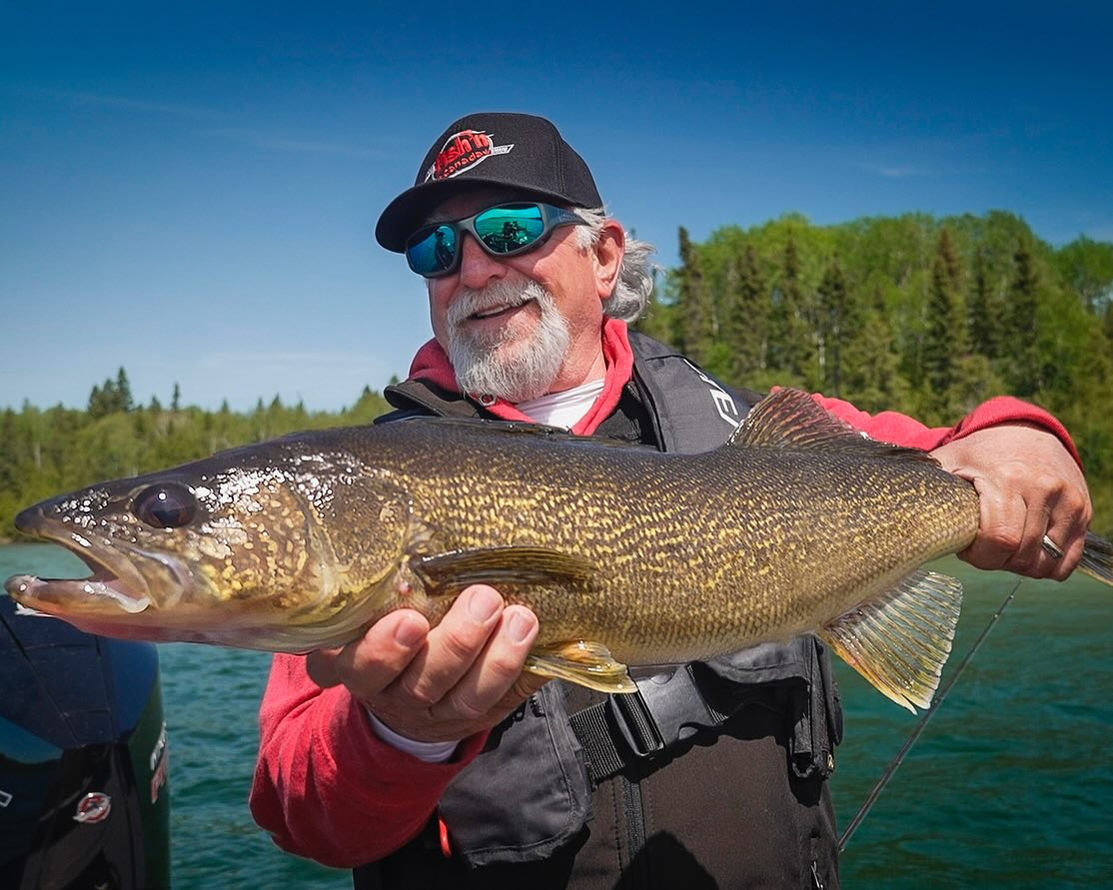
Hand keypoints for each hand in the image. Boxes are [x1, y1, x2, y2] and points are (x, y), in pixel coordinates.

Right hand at [305, 585, 546, 742]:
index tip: (411, 619)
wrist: (401, 696)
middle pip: (421, 681)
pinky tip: (549, 646)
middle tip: (484, 600)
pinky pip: (504, 703)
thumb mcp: (369, 610)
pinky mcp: (475, 718)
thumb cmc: (387, 629)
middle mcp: (394, 694)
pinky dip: (527, 674)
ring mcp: (437, 712)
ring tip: (521, 618)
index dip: (384, 648)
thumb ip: (383, 584)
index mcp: (358, 664)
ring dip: (498, 659)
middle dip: (457, 642)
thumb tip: (417, 528)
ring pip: (466, 697)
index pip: (359, 665)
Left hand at [931, 423, 1091, 579]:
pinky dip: (1045, 566)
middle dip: (996, 561)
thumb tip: (892, 511)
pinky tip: (1025, 550)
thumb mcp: (948, 463)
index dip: (979, 556)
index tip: (967, 548)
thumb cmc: (978, 455)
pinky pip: (1067, 561)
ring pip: (1045, 563)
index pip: (999, 540)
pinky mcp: (1083, 511)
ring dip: (1019, 565)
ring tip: (1002, 545)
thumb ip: (924, 486)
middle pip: (1021, 555)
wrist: (1025, 432)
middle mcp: (1043, 488)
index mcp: (1007, 478)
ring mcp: (1069, 500)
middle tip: (982, 547)